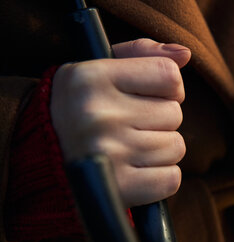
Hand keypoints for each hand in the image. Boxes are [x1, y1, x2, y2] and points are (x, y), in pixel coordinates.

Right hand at [50, 38, 190, 207]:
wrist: (39, 160)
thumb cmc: (80, 108)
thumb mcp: (97, 69)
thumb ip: (141, 54)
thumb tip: (185, 53)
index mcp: (91, 78)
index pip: (169, 75)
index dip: (169, 88)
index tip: (150, 95)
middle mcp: (98, 115)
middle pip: (174, 114)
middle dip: (159, 120)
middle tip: (129, 125)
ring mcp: (109, 154)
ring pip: (176, 146)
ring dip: (160, 149)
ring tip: (128, 148)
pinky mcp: (120, 188)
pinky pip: (172, 178)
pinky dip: (161, 177)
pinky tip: (136, 170)